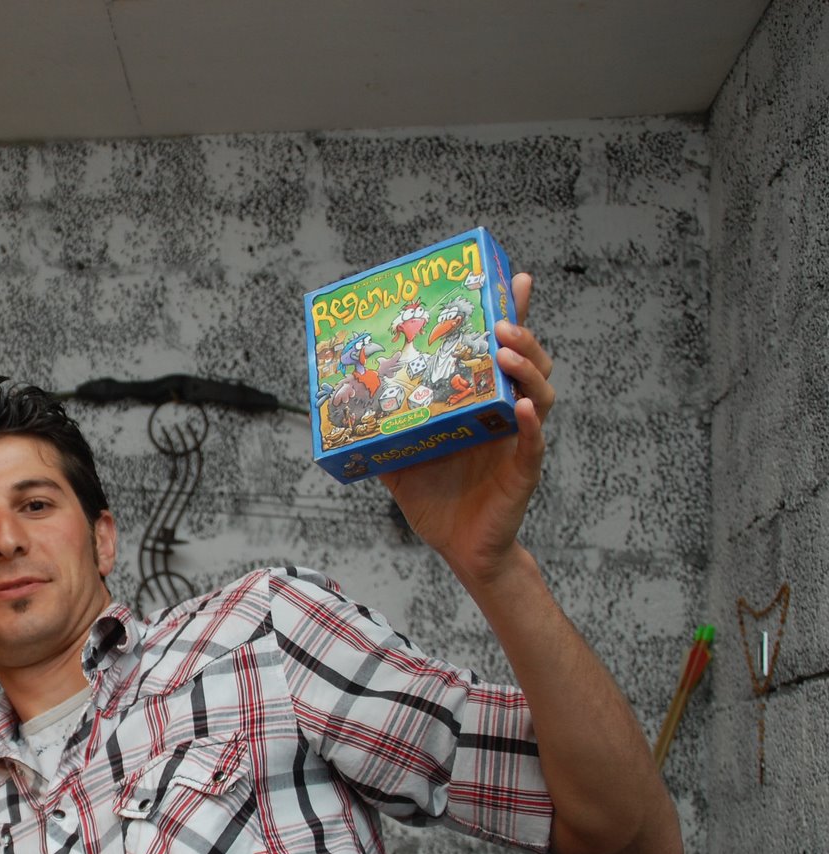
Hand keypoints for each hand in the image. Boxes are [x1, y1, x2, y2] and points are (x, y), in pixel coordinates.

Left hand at [378, 274, 554, 584]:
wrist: (459, 548)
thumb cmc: (436, 499)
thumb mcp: (398, 456)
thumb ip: (379, 428)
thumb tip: (338, 405)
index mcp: (480, 404)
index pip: (502, 352)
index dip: (513, 316)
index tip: (515, 280)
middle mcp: (505, 415)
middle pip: (530, 363)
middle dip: (521, 335)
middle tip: (502, 319)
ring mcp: (517, 442)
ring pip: (540, 395)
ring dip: (526, 369)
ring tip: (505, 352)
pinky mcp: (522, 472)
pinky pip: (532, 444)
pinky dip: (531, 425)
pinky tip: (523, 408)